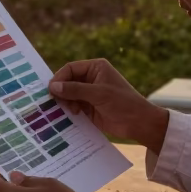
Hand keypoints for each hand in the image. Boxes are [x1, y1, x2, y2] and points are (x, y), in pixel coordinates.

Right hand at [49, 58, 168, 152]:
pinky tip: (69, 117)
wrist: (139, 123)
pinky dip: (69, 112)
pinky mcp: (89, 108)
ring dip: (65, 103)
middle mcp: (91, 78)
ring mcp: (89, 94)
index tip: (51, 90)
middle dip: (61, 92)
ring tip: (70, 111)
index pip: (71, 68)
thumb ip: (75, 89)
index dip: (59, 78)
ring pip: (69, 95)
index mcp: (95, 68)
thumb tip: (53, 86)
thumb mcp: (99, 94)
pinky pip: (73, 107)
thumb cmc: (123, 103)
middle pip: (67, 82)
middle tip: (54, 103)